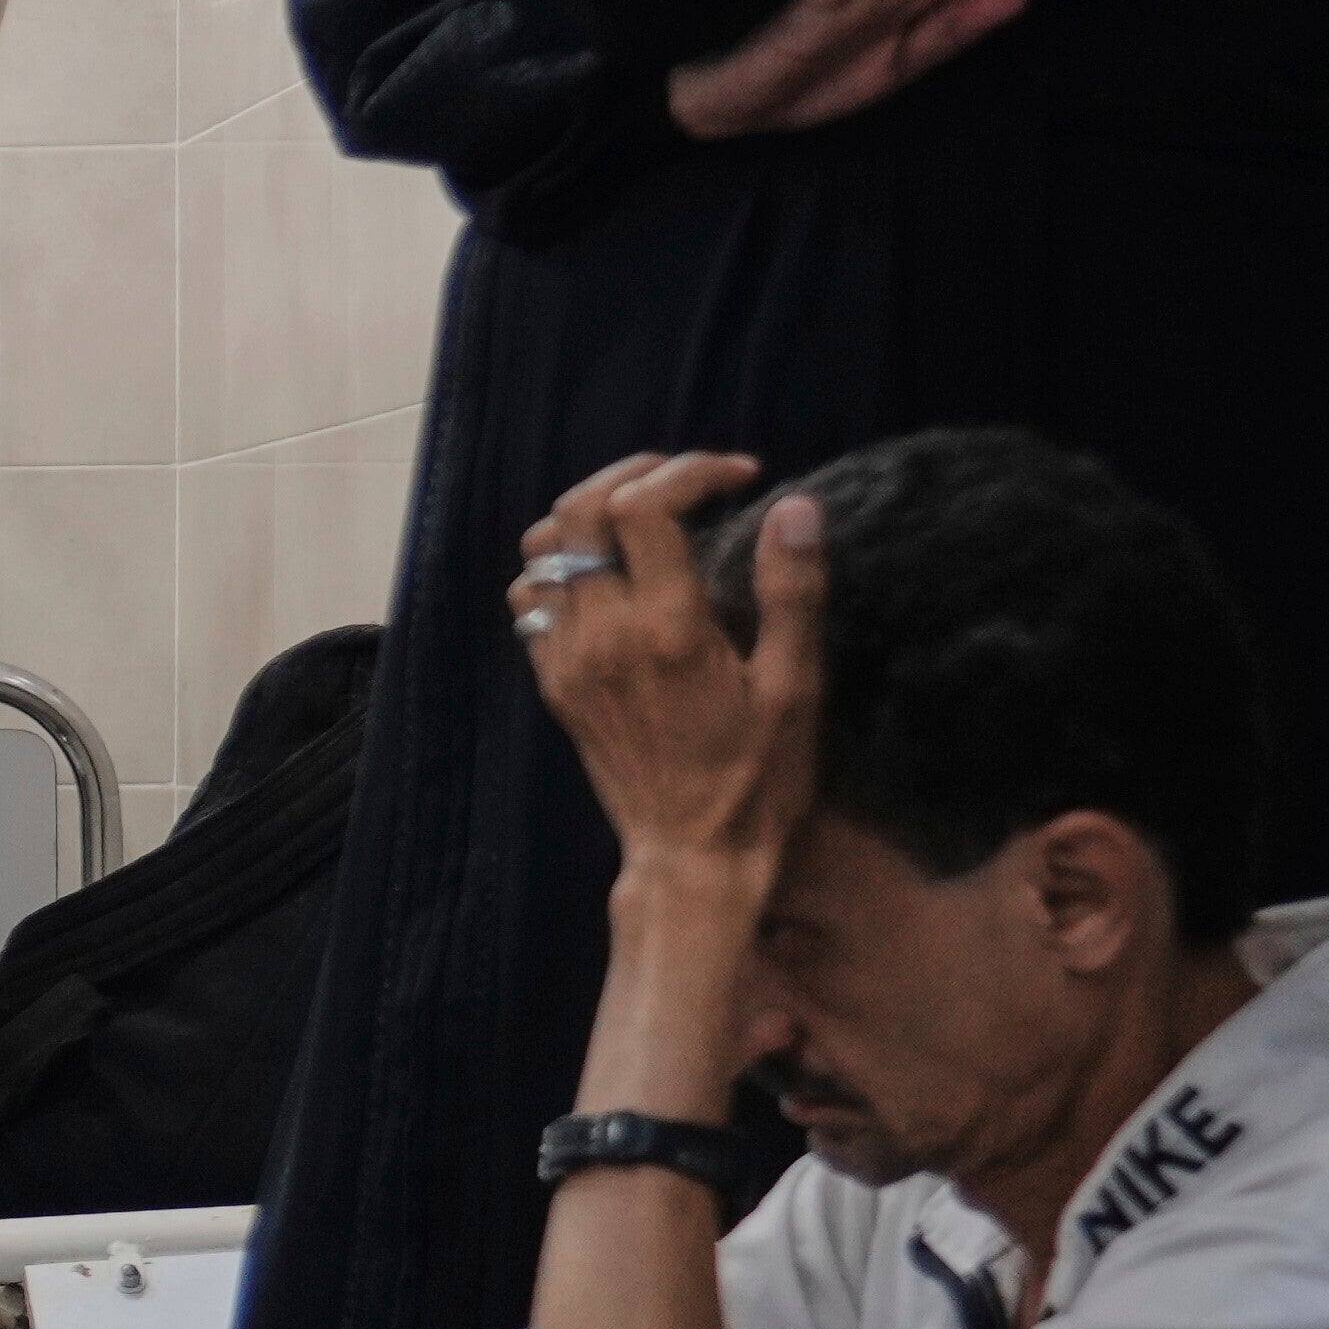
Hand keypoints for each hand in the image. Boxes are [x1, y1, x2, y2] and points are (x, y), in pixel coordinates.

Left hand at [509, 453, 824, 890]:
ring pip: (542, 550)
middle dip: (632, 473)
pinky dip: (560, 565)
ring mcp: (566, 659)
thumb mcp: (793, 687)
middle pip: (576, 510)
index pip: (644, 506)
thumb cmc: (758, 778)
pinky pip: (532, 600)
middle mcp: (602, 636)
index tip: (739, 476)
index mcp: (666, 630)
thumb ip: (791, 592)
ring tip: (648, 515)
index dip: (690, 472)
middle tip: (686, 480)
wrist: (692, 857)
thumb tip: (796, 506)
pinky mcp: (553, 682)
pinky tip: (611, 572)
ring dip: (590, 514)